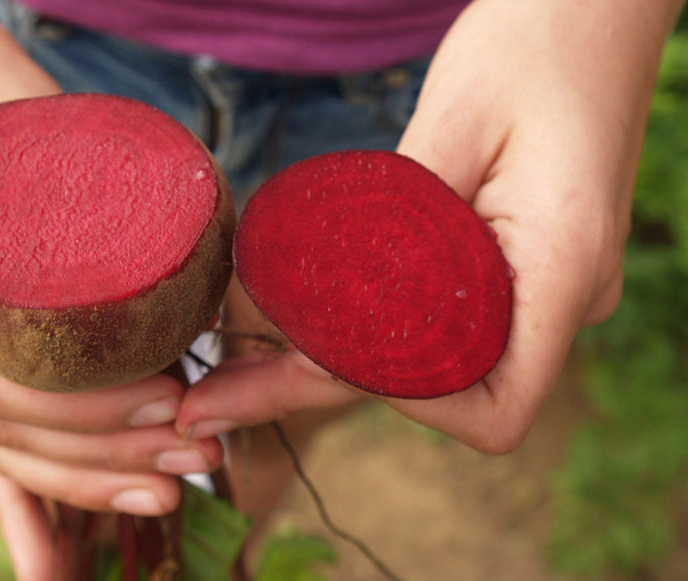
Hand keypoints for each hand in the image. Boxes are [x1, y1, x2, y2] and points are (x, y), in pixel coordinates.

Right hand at [0, 4, 222, 578]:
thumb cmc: (5, 102)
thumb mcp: (53, 132)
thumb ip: (111, 198)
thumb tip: (216, 273)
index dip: (77, 414)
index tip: (168, 406)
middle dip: (94, 462)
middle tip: (187, 464)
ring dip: (76, 483)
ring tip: (163, 490)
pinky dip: (24, 490)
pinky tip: (56, 555)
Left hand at [178, 0, 679, 452]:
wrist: (595, 12)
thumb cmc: (539, 43)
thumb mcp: (457, 120)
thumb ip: (400, 225)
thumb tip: (326, 302)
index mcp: (563, 269)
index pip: (491, 409)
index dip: (404, 404)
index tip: (316, 360)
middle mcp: (558, 299)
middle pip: (433, 392)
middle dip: (317, 392)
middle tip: (209, 398)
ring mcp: (537, 289)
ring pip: (424, 357)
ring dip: (327, 365)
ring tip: (223, 375)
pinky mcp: (509, 267)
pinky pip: (434, 317)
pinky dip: (361, 324)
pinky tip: (288, 320)